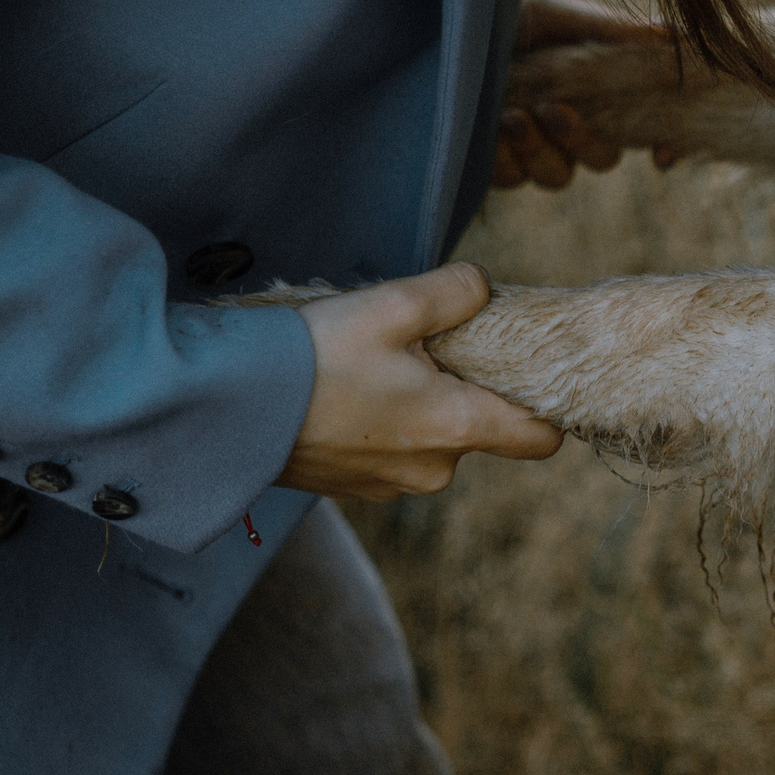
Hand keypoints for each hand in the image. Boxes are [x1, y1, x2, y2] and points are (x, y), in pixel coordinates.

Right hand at [278, 263, 562, 500]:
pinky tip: (347, 391)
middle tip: (421, 347)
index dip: (545, 405)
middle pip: (480, 428)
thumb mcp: (392, 304)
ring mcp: (392, 484)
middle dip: (463, 388)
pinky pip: (392, 451)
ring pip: (433, 439)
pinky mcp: (355, 486)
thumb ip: (454, 293)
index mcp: (455, 427)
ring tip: (373, 365)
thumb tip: (483, 288)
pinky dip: (384, 423)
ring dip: (419, 405)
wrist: (229, 408)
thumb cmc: (314, 355)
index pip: (541, 438)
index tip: (528, 372)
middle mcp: (433, 469)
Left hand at [493, 0, 684, 189]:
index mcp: (593, 91)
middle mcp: (567, 125)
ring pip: (557, 176)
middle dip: (582, 140)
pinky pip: (514, 178)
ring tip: (513, 113)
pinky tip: (490, 124)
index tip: (662, 154)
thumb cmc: (497, 14)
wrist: (439, 30)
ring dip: (540, 149)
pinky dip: (506, 155)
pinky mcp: (496, 165)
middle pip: (602, 159)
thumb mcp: (553, 13)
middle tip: (554, 109)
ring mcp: (532, 149)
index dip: (659, 145)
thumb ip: (610, 28)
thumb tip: (672, 35)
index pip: (638, 128)